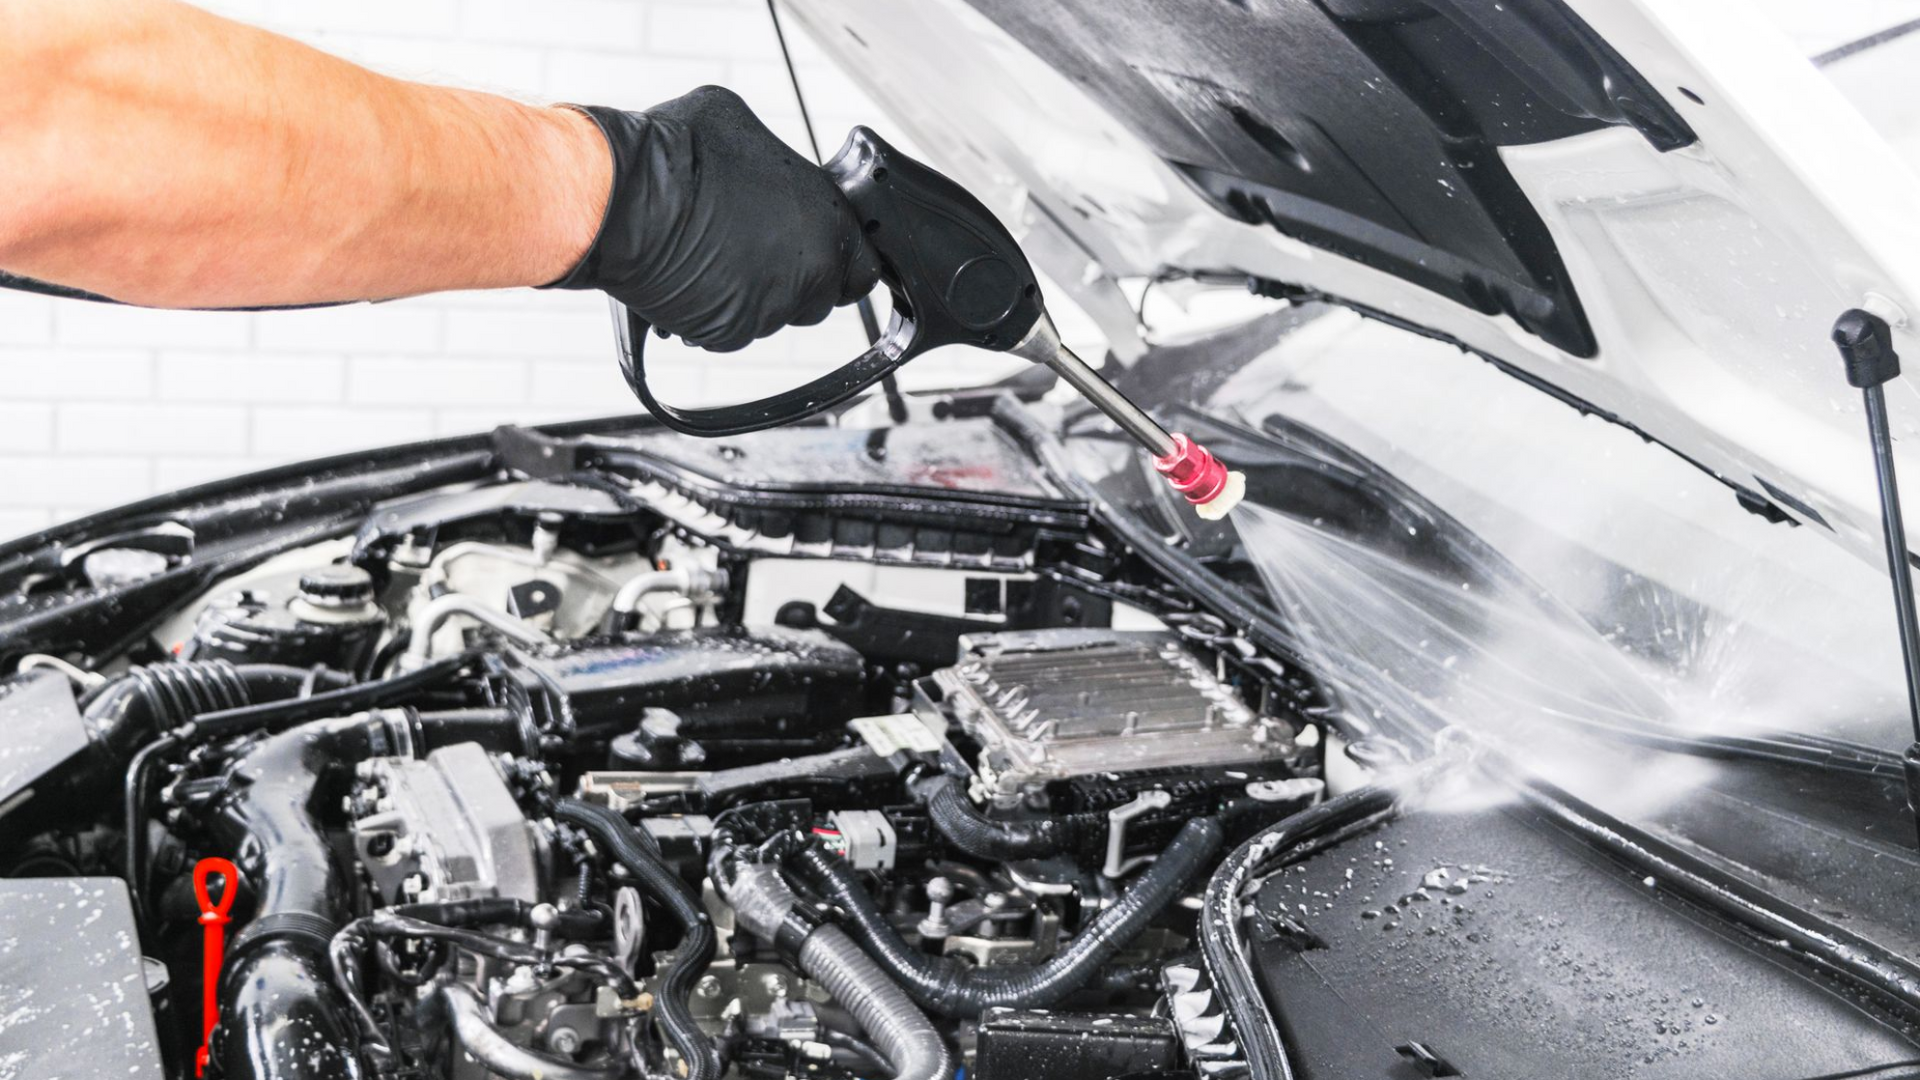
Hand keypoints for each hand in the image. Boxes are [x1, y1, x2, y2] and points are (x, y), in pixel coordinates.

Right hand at [546, 86, 880, 351]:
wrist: (620, 199)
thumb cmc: (675, 154)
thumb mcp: (739, 125)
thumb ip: (774, 160)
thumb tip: (767, 166)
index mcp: (828, 221)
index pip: (862, 265)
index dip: (837, 260)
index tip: (814, 252)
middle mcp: (809, 272)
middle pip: (819, 297)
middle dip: (795, 280)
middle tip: (754, 250)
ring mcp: (769, 309)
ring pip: (773, 315)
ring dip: (753, 295)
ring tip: (712, 255)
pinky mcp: (728, 333)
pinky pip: (732, 329)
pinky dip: (715, 312)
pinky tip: (690, 277)